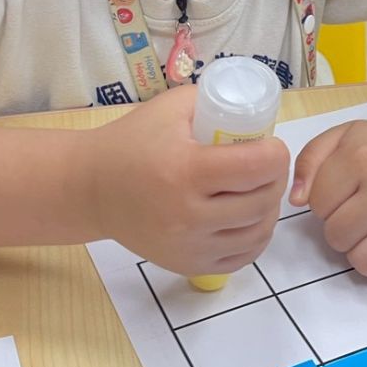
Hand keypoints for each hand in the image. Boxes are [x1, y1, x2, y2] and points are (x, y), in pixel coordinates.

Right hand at [89, 85, 290, 276]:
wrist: (90, 189)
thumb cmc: (131, 142)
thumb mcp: (169, 108)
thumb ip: (213, 100)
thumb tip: (254, 106)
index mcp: (185, 171)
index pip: (256, 167)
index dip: (276, 154)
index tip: (271, 144)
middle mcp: (188, 215)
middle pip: (262, 201)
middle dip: (276, 179)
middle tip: (269, 165)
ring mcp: (189, 246)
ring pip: (258, 233)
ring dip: (269, 209)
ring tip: (260, 190)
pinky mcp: (188, 265)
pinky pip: (242, 258)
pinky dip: (254, 238)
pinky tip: (249, 218)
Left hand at [289, 118, 366, 286]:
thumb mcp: (341, 138)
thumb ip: (309, 161)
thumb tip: (296, 200)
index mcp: (362, 158)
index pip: (318, 205)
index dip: (324, 202)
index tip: (342, 192)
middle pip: (337, 237)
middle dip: (340, 228)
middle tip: (356, 213)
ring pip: (364, 263)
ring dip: (360, 252)